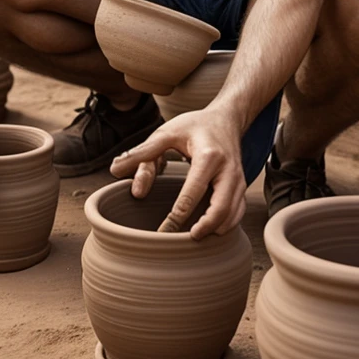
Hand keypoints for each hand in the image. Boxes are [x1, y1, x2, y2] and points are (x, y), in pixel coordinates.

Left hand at [109, 107, 245, 238]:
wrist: (226, 119)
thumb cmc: (194, 126)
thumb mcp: (166, 133)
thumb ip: (142, 152)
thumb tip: (115, 169)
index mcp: (209, 155)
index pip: (194, 191)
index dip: (179, 214)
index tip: (164, 230)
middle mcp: (228, 169)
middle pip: (222, 207)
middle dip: (205, 228)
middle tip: (182, 240)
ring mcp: (239, 179)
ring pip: (233, 213)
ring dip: (216, 229)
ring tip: (194, 238)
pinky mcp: (242, 186)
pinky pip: (238, 211)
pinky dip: (226, 224)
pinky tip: (208, 230)